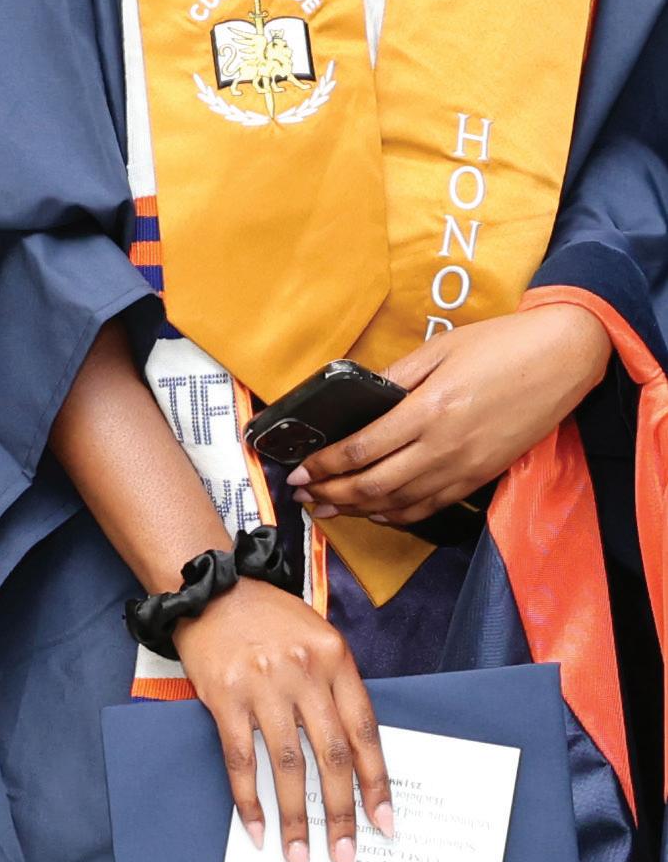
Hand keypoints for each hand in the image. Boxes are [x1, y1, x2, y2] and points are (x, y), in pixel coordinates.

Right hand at [173, 578, 392, 861]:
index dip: (376, 783)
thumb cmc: (268, 619)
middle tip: (345, 857)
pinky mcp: (224, 697)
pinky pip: (240, 759)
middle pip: (330, 757)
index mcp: (336, 660)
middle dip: (340, 814)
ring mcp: (262, 685)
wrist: (208, 588)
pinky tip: (256, 829)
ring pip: (287, 765)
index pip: (364, 733)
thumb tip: (349, 760)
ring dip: (295, 818)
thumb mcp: (318, 641)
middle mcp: (303, 673)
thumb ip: (335, 690)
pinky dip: (248, 799)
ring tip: (301, 857)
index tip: (384, 824)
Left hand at [295, 303, 607, 525]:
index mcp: (427, 411)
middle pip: (374, 485)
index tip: (298, 472)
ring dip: (358, 510)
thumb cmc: (499, 346)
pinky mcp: (481, 477)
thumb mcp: (438, 351)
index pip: (361, 450)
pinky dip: (398, 515)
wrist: (562, 359)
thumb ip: (394, 379)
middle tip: (304, 496)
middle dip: (331, 494)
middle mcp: (443, 447)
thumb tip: (355, 400)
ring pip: (400, 503)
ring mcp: (464, 468)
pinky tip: (377, 514)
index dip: (324, 466)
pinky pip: (432, 506)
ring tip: (328, 509)